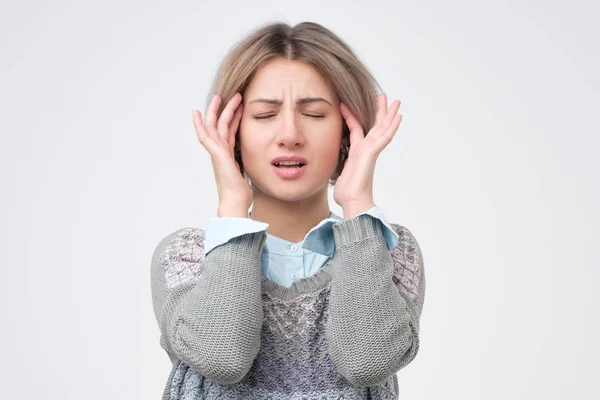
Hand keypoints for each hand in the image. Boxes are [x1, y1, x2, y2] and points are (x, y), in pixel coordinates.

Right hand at [193, 92, 251, 214]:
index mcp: (228, 155)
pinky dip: (200, 124)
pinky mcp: (216, 154)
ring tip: (224, 96)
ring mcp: (217, 152)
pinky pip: (206, 136)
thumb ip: (247, 165)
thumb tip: (256, 164)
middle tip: (231, 95)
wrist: (236, 202)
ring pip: (216, 126)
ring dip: (219, 110)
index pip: (230, 132)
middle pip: (221, 126)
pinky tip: (197, 113)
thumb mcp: (247, 173)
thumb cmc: (240, 193)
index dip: (233, 119)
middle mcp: (221, 152)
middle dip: (226, 109)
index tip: (237, 108)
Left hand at [334, 93, 402, 217]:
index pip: (356, 130)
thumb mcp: (339, 173)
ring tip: (395, 101)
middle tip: (384, 96)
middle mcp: (366, 150)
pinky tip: (397, 117)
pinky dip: (391, 127)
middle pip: (375, 126)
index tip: (344, 104)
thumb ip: (340, 165)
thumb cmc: (347, 193)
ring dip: (389, 115)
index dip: (351, 116)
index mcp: (357, 153)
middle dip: (380, 111)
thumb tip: (334, 167)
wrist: (352, 202)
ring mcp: (371, 152)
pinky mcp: (372, 154)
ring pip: (382, 129)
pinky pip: (383, 137)